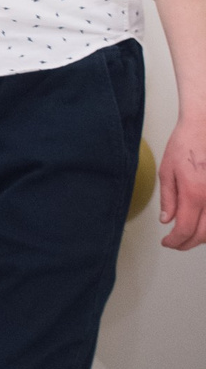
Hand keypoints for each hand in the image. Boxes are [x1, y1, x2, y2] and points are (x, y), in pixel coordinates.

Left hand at [160, 118, 205, 250]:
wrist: (204, 125)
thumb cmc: (185, 144)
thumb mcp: (167, 171)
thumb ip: (168, 199)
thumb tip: (167, 221)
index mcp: (194, 193)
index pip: (185, 229)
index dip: (175, 241)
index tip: (167, 242)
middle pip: (203, 235)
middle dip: (187, 243)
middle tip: (175, 243)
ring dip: (202, 237)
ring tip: (187, 235)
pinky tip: (201, 223)